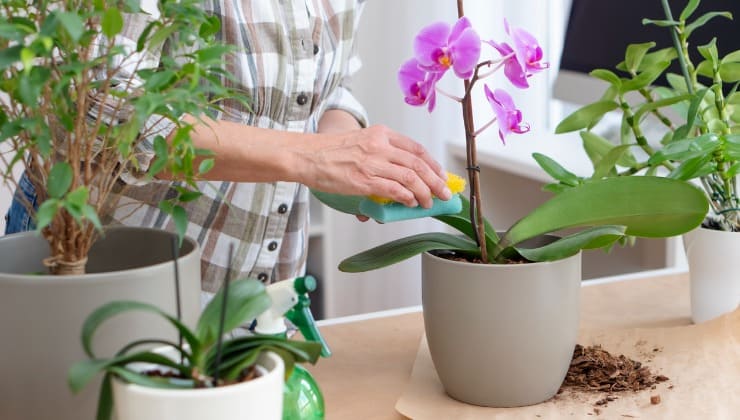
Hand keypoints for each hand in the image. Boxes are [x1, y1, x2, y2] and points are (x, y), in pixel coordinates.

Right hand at [298, 125, 450, 208]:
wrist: (305, 155)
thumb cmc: (328, 152)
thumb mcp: (359, 144)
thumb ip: (378, 157)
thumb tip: (393, 182)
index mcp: (381, 134)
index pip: (416, 149)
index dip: (433, 164)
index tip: (441, 175)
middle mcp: (380, 145)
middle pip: (419, 163)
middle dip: (436, 180)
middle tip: (445, 193)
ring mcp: (373, 162)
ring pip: (411, 177)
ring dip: (425, 192)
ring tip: (429, 202)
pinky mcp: (364, 179)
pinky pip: (394, 189)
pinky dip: (407, 197)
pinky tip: (410, 203)